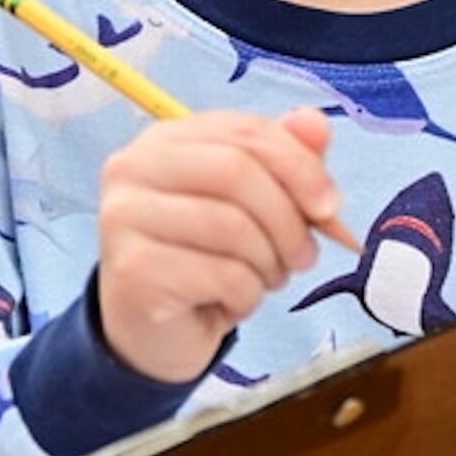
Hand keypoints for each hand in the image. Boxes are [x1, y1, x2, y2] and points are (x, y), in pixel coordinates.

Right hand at [97, 106, 341, 384]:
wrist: (157, 333)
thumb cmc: (208, 259)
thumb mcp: (256, 206)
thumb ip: (286, 161)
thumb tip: (316, 123)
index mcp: (165, 139)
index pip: (246, 132)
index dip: (301, 167)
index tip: (330, 207)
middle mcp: (134, 168)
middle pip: (237, 172)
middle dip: (288, 220)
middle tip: (304, 257)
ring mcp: (125, 218)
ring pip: (232, 227)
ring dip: (270, 263)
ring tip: (266, 280)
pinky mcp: (133, 270)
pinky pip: (223, 275)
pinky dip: (248, 296)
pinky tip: (234, 303)